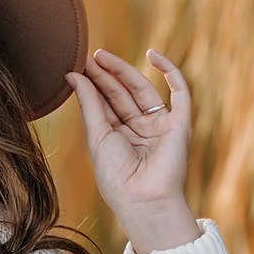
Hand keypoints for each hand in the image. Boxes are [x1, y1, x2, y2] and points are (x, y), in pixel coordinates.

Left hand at [65, 47, 192, 214]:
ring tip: (100, 56)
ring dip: (124, 71)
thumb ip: (88, 103)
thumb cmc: (116, 175)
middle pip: (122, 94)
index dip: (94, 84)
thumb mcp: (97, 134)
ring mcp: (161, 125)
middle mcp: (141, 129)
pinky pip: (180, 91)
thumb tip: (72, 74)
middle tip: (88, 56)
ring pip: (142, 89)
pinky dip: (169, 71)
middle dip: (106, 75)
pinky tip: (152, 55)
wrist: (143, 199)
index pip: (107, 103)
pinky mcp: (180, 123)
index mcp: (120, 136)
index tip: (77, 66)